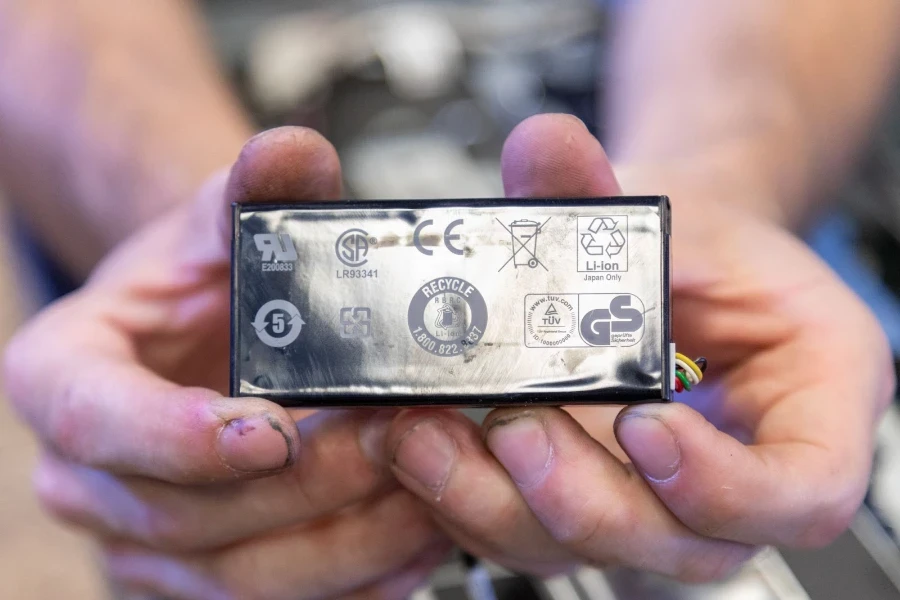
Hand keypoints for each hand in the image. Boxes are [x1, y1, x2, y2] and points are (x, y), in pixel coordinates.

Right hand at [3, 128, 449, 598]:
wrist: (203, 332)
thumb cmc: (201, 276)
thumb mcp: (215, 221)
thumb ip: (253, 191)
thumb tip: (294, 152)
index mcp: (65, 378)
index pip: (98, 421)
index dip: (181, 439)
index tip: (273, 432)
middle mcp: (90, 476)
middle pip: (183, 515)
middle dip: (303, 486)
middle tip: (395, 443)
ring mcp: (143, 539)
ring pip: (236, 579)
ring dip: (342, 544)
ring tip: (429, 496)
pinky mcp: (201, 575)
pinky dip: (350, 585)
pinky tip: (414, 549)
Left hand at [376, 114, 894, 580]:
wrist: (672, 266)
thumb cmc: (700, 248)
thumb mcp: (672, 211)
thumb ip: (601, 190)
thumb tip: (542, 146)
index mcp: (808, 409)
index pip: (800, 494)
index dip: (721, 485)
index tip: (642, 424)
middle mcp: (734, 476)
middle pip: (678, 546)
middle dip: (582, 499)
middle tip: (513, 428)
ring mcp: (652, 501)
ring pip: (586, 551)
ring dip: (497, 505)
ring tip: (427, 435)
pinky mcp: (582, 499)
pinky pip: (528, 530)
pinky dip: (466, 499)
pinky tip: (417, 445)